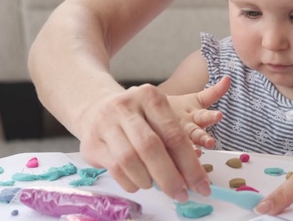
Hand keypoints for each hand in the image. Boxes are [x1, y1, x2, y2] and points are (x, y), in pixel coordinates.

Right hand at [77, 79, 229, 201]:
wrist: (96, 108)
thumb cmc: (137, 117)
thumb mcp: (157, 117)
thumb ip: (174, 141)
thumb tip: (193, 176)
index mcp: (151, 97)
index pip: (174, 135)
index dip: (190, 164)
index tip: (201, 185)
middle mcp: (126, 107)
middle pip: (151, 147)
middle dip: (170, 177)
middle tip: (181, 194)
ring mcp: (106, 124)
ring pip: (130, 159)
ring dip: (148, 180)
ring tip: (155, 185)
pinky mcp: (91, 143)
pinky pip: (114, 169)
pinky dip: (131, 182)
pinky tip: (138, 183)